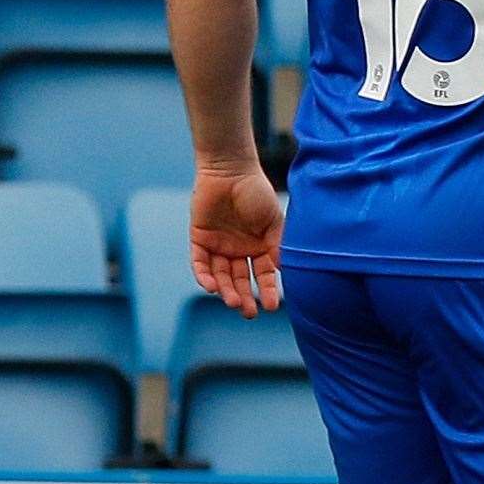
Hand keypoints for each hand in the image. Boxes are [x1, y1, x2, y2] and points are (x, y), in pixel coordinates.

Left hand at [189, 163, 283, 318]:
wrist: (230, 171)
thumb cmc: (257, 193)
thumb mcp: (274, 222)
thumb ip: (278, 247)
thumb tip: (283, 273)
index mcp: (260, 247)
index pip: (263, 275)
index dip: (267, 290)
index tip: (272, 306)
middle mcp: (239, 251)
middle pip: (240, 280)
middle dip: (244, 297)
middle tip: (248, 312)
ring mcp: (219, 246)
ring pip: (221, 275)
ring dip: (226, 290)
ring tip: (232, 303)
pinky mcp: (200, 240)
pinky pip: (200, 263)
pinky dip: (204, 276)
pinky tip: (211, 287)